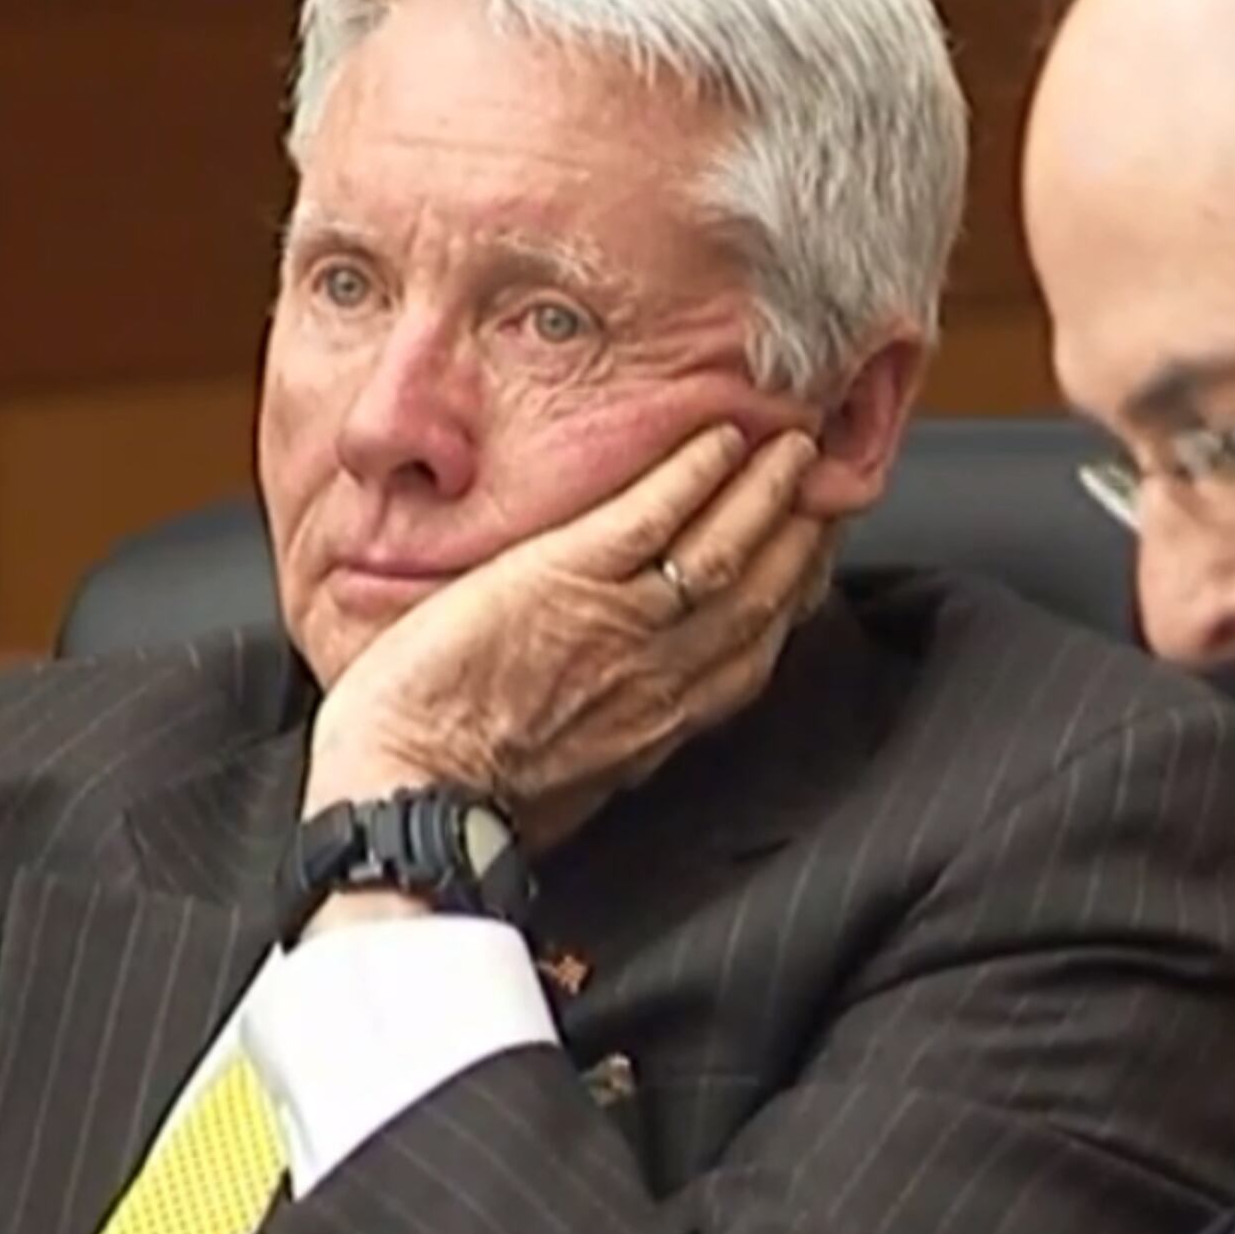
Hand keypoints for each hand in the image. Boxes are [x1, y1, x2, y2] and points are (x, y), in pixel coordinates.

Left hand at [304, 425, 826, 834]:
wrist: (409, 797)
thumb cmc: (458, 798)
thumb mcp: (566, 779)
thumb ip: (610, 735)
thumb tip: (616, 719)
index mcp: (660, 721)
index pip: (753, 646)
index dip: (792, 592)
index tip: (812, 550)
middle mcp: (661, 674)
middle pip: (761, 591)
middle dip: (800, 530)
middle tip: (825, 479)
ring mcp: (621, 623)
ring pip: (725, 547)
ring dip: (767, 489)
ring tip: (789, 443)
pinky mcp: (568, 579)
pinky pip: (655, 515)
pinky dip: (697, 472)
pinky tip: (720, 436)